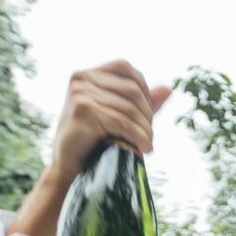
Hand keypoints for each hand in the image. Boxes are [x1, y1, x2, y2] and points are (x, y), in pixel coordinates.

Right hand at [50, 60, 170, 190]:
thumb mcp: (117, 117)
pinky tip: (143, 148)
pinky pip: (122, 122)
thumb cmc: (92, 142)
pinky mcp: (83, 111)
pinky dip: (138, 136)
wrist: (68, 167)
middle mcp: (81, 79)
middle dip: (147, 114)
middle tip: (149, 136)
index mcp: (87, 75)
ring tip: (147, 145)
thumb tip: (168, 89)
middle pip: (132, 89)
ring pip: (130, 108)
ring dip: (145, 130)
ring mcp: (80, 93)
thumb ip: (140, 103)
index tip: (147, 114)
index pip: (124, 68)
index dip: (143, 89)